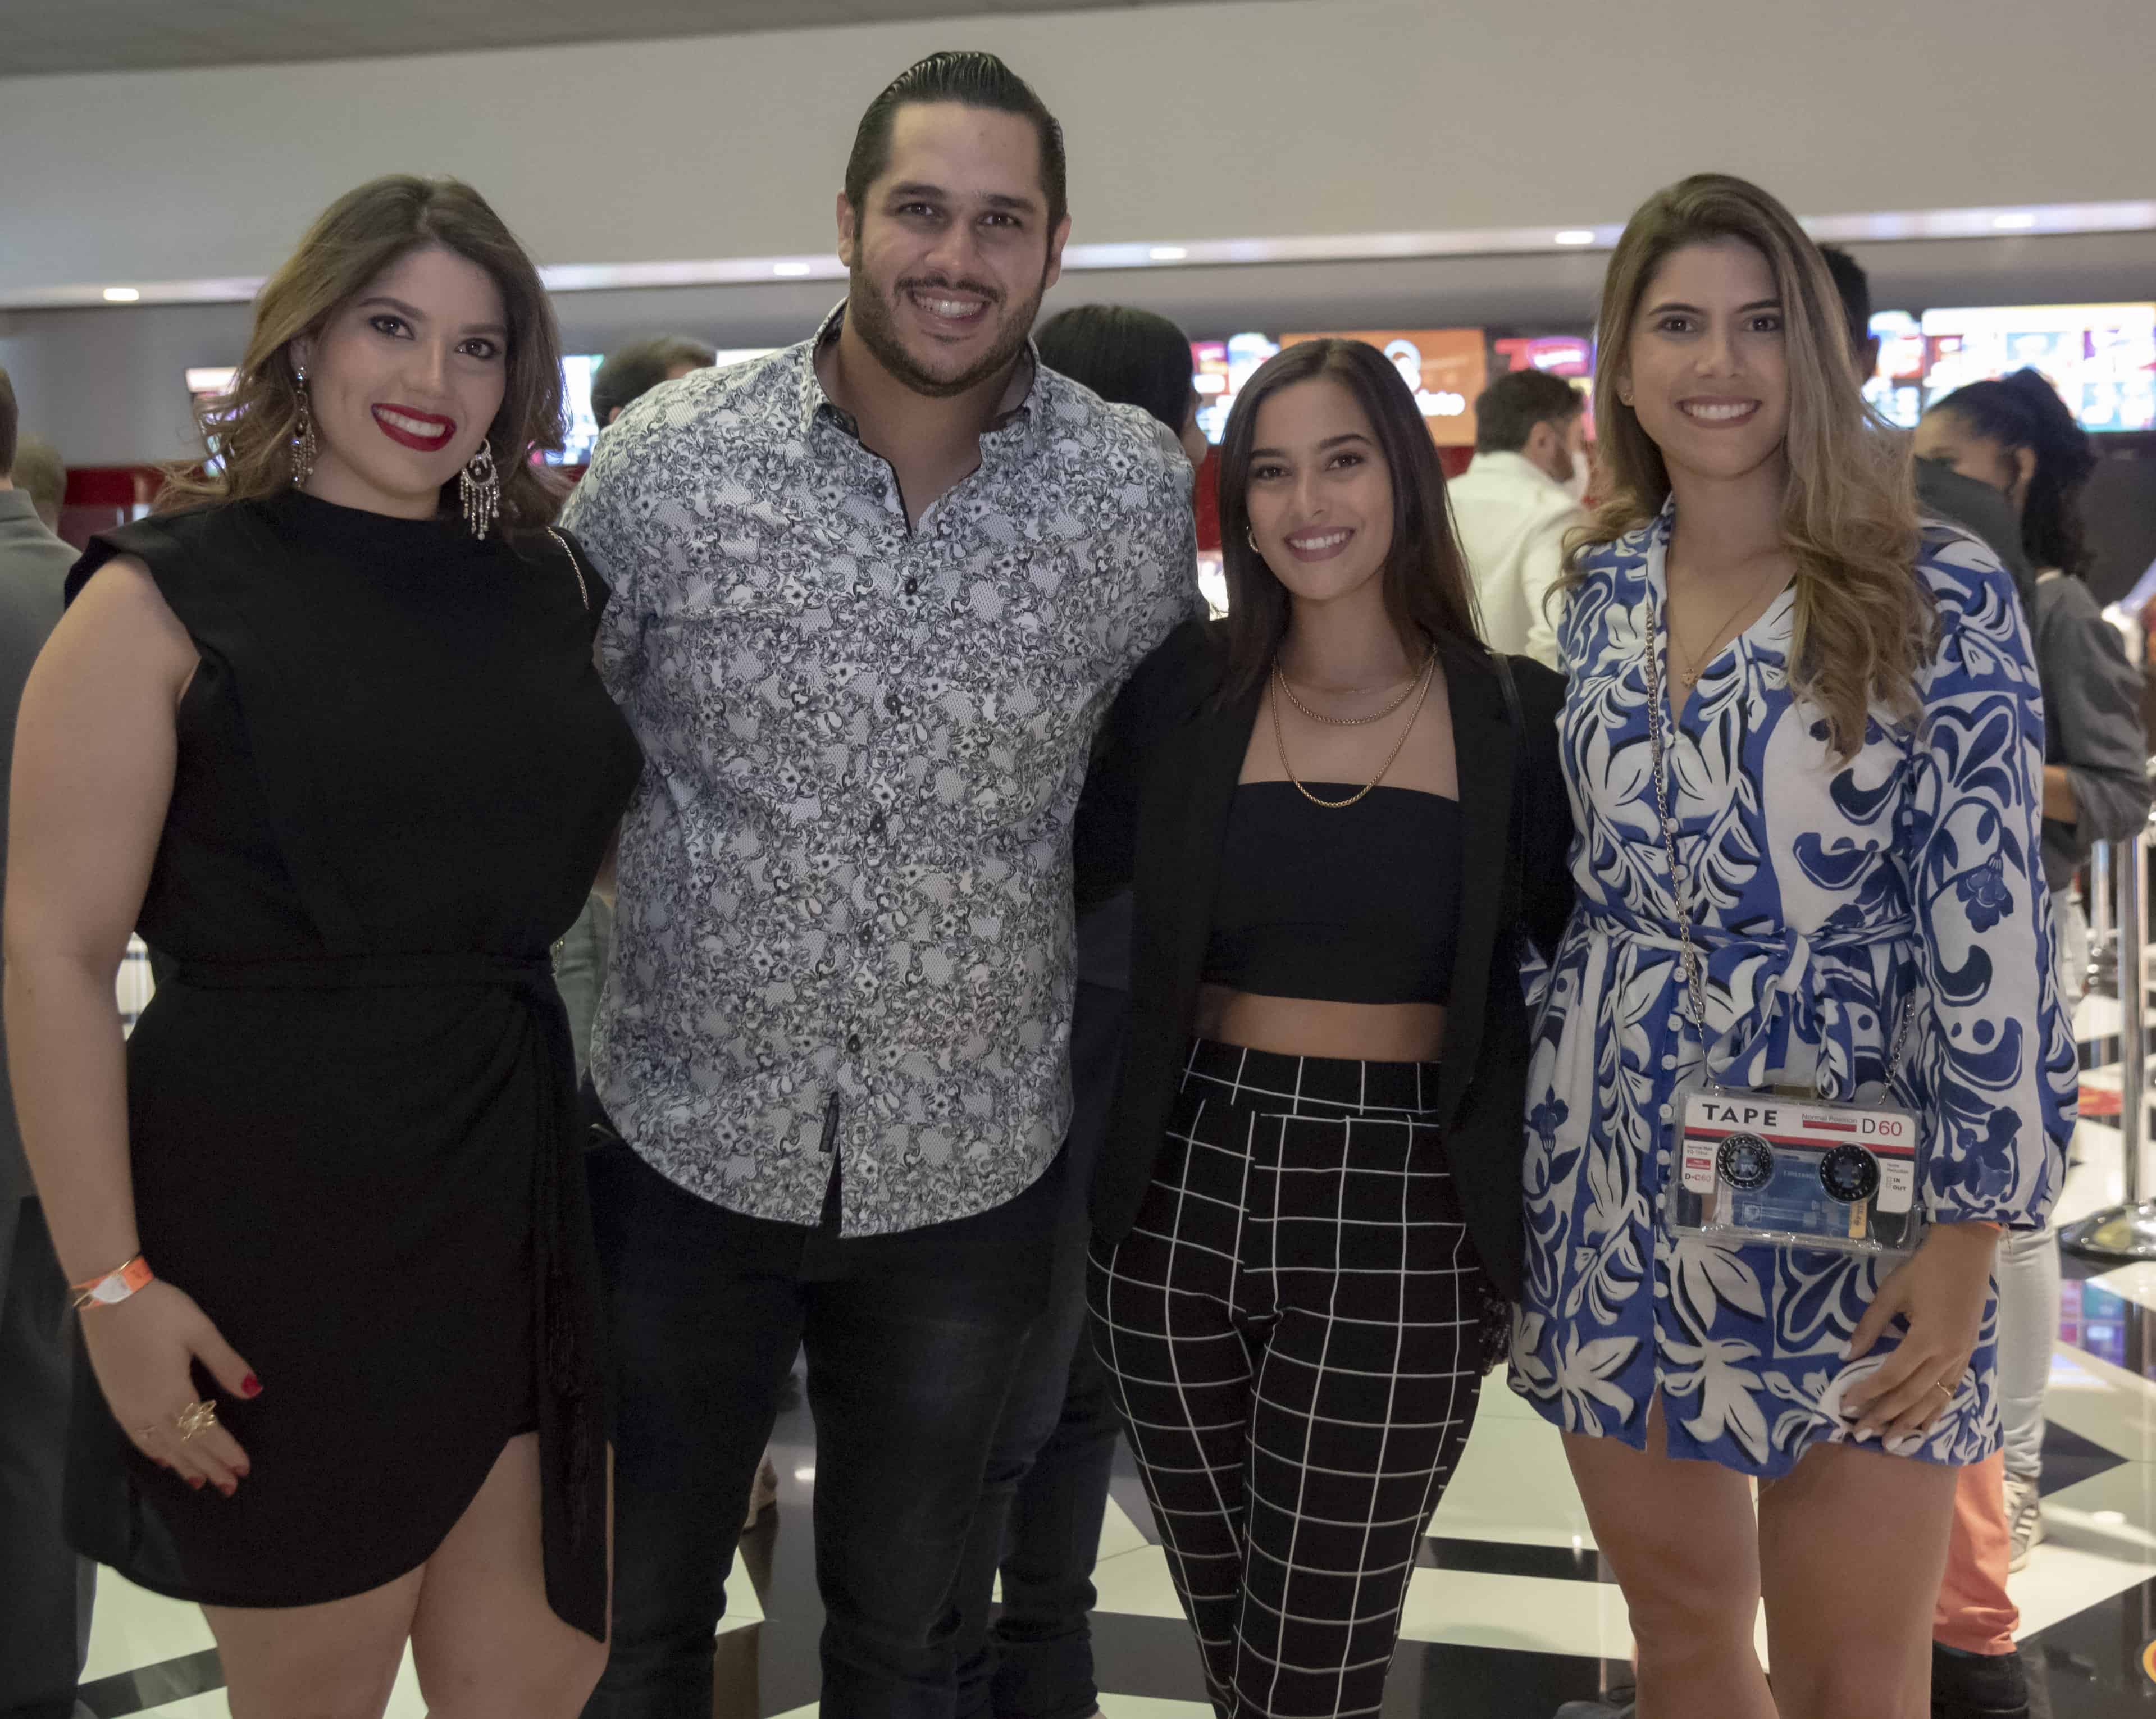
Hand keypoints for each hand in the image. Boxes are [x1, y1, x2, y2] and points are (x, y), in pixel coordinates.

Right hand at [79, 1279, 260, 1495]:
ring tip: (201, 1481)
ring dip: (183, 1464)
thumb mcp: (200, 1331)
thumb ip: (226, 1364)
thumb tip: (254, 1391)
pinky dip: (154, 1452)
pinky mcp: (115, 1400)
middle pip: (184, 1444)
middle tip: (230, 1486)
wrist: (108, 1297)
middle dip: (209, 1465)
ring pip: (160, 1445)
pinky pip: (137, 1436)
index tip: (243, 1468)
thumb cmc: (159, 1309)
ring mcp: (127, 1406)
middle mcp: (148, 1408)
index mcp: (172, 1392)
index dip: (225, 1451)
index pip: (205, 1431)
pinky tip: (164, 1460)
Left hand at [1840, 1221, 1998, 1442]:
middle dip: (1884, 1417)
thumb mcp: (1890, 1294)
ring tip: (1890, 1443)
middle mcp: (1947, 1356)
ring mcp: (1961, 1359)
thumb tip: (1846, 1357)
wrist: (1966, 1253)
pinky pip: (1950, 1392)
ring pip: (1933, 1401)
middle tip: (1860, 1435)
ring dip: (1909, 1423)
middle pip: (1911, 1396)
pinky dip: (1935, 1412)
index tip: (1845, 1405)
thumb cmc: (1925, 1269)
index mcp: (1926, 1341)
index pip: (1890, 1377)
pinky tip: (1922, 1426)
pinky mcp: (1967, 1356)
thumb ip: (1869, 1327)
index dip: (1866, 1393)